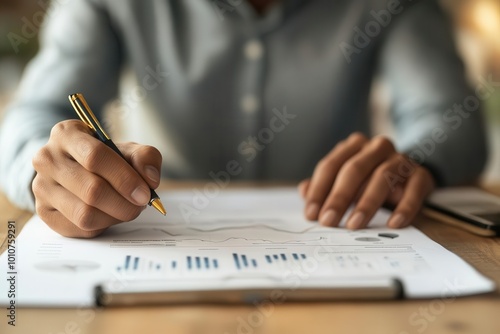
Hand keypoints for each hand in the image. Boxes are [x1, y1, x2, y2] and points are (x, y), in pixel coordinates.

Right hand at [32, 120, 161, 237]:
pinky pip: (79, 228)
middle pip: (91, 190)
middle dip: (124, 203)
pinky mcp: (44, 212)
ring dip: (115, 216)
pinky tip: (109, 214)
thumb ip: (145, 157)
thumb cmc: (106, 158)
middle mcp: (48, 159)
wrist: (79, 169)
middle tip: (141, 204)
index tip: (144, 193)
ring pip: (85, 214)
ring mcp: (42, 187)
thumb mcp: (127, 149)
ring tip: (127, 208)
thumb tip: (150, 179)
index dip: (124, 178)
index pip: (95, 157)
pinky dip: (102, 226)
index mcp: (67, 134)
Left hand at [299, 133, 434, 228]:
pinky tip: (393, 223)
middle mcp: (376, 148)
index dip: (318, 190)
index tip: (311, 214)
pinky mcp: (421, 175)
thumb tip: (303, 191)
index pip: (330, 166)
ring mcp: (400, 159)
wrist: (410, 174)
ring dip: (366, 204)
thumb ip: (324, 186)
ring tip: (353, 225)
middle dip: (338, 197)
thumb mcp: (346, 181)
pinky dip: (404, 207)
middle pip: (353, 170)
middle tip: (328, 221)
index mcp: (353, 146)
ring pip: (381, 177)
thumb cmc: (369, 179)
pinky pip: (413, 190)